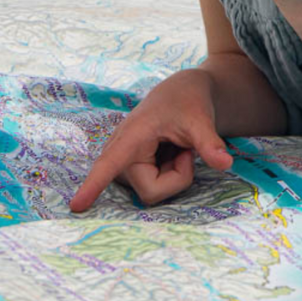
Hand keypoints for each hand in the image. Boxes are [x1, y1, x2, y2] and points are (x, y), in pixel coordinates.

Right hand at [69, 70, 233, 211]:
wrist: (183, 94)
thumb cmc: (187, 102)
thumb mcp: (202, 119)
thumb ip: (209, 143)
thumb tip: (224, 163)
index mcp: (132, 136)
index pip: (110, 164)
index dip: (93, 185)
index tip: (76, 206)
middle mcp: (121, 153)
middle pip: (151, 191)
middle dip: (177, 178)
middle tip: (186, 151)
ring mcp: (124, 165)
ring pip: (153, 192)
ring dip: (173, 176)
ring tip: (176, 149)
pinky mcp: (130, 171)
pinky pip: (154, 188)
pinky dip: (170, 175)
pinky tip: (170, 154)